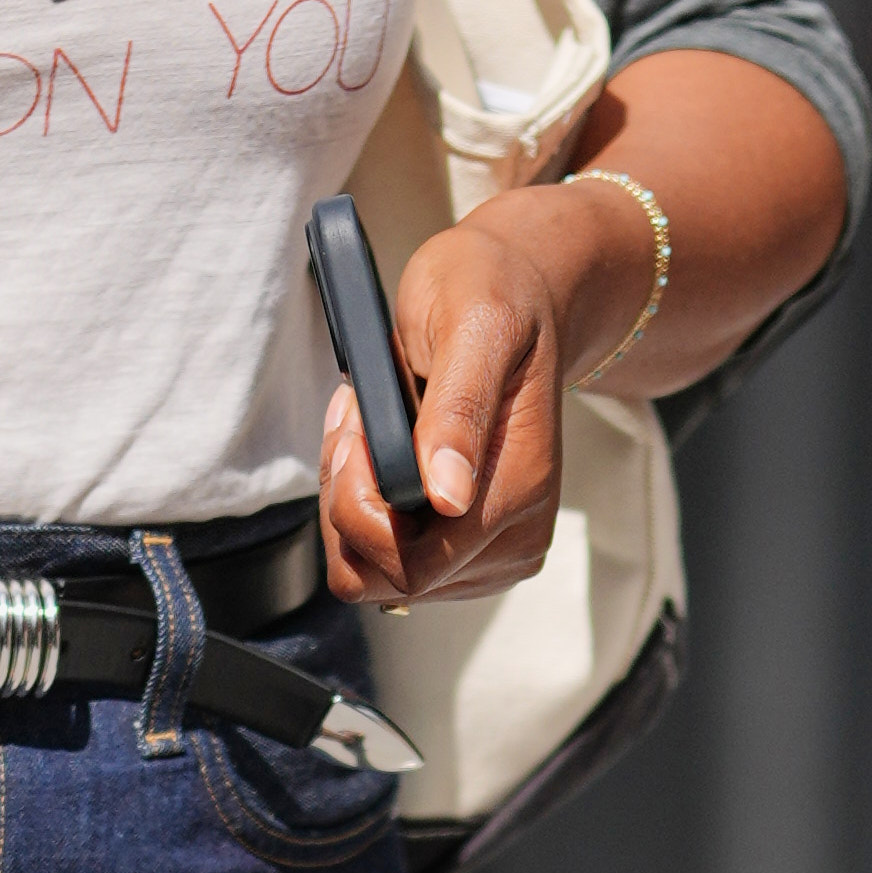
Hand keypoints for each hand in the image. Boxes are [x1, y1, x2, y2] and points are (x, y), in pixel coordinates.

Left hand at [312, 179, 640, 613]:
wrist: (524, 294)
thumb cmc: (494, 296)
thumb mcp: (472, 327)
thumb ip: (457, 412)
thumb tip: (449, 495)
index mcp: (517, 493)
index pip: (409, 566)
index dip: (358, 509)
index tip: (360, 429)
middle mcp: (513, 539)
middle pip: (384, 578)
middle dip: (347, 502)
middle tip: (360, 420)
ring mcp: (492, 551)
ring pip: (375, 572)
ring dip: (350, 500)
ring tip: (372, 426)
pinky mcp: (469, 550)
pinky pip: (385, 557)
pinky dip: (362, 504)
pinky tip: (381, 448)